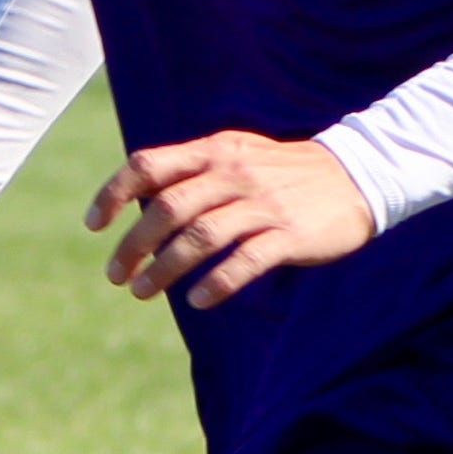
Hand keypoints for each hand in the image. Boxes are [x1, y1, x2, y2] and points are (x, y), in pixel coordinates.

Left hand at [85, 132, 375, 309]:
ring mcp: (263, 204)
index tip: (94, 226)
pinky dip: (217, 284)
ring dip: (165, 269)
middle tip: (117, 275)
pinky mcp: (289, 235)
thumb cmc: (285, 173)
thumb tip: (142, 201)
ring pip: (199, 238)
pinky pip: (245, 262)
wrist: (358, 175)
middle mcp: (234, 174)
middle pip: (168, 209)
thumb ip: (194, 171)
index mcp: (215, 151)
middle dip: (134, 246)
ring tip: (143, 292)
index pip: (149, 165)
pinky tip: (199, 301)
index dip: (114, 194)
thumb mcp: (239, 154)